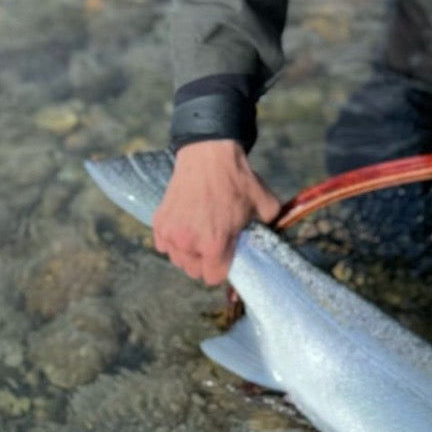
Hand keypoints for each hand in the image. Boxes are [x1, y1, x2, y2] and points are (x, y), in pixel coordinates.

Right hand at [152, 140, 280, 284]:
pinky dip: (172, 241)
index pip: (213, 277)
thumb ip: (270, 226)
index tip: (227, 255)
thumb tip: (272, 237)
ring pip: (178, 259)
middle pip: (194, 271)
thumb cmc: (237, 180)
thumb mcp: (265, 204)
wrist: (208, 154)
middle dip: (206, 261)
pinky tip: (185, 227)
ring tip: (200, 234)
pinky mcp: (159, 222)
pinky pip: (163, 245)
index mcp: (214, 244)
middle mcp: (189, 243)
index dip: (223, 268)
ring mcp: (171, 233)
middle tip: (214, 242)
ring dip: (188, 252)